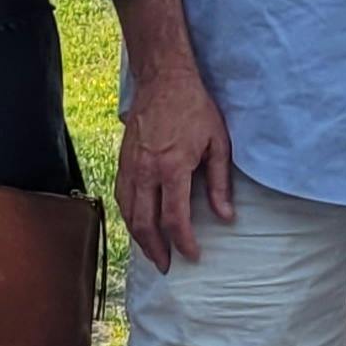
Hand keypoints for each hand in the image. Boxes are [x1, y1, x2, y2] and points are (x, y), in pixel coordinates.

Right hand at [117, 54, 237, 268]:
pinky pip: (120, 196)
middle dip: (155, 249)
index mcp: (172, 168)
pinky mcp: (122, 159)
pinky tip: (137, 223)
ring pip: (128, 212)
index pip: (174, 218)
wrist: (163, 79)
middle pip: (144, 223)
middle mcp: (145, 171)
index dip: (183, 242)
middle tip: (166, 266)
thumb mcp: (218, 143)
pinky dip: (128, 216)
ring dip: (139, 237)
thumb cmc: (195, 108)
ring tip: (152, 251)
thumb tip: (225, 216)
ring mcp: (129, 165)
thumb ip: (219, 183)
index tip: (193, 255)